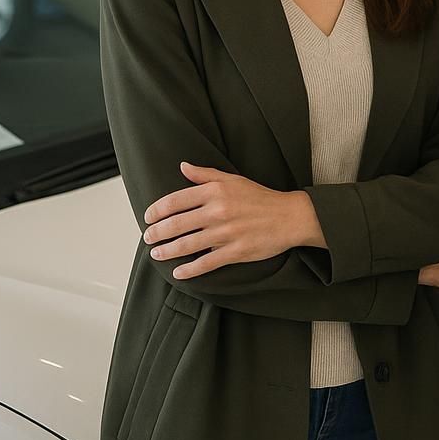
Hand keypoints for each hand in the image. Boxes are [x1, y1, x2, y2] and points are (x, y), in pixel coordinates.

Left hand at [143, 162, 323, 279]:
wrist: (290, 217)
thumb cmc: (260, 197)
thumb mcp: (233, 179)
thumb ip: (206, 174)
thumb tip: (183, 166)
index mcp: (215, 192)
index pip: (175, 201)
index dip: (156, 210)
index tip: (148, 217)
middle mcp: (218, 211)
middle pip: (176, 224)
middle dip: (157, 233)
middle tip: (148, 238)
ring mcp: (226, 233)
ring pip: (187, 245)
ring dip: (167, 251)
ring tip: (157, 254)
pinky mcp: (236, 252)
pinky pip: (206, 263)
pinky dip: (189, 270)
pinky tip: (178, 272)